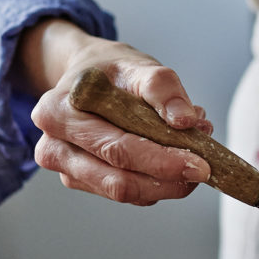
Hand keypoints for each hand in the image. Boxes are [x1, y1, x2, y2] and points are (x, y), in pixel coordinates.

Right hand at [21, 18, 213, 205]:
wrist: (87, 77)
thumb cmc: (111, 72)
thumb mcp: (136, 65)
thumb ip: (162, 87)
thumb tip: (186, 121)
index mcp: (58, 112)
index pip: (116, 148)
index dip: (160, 161)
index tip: (200, 164)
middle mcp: (53, 147)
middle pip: (118, 180)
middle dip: (168, 178)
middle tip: (206, 168)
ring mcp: (66, 169)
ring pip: (124, 192)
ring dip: (166, 182)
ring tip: (193, 154)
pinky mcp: (83, 181)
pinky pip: (127, 193)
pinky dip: (157, 181)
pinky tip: (173, 158)